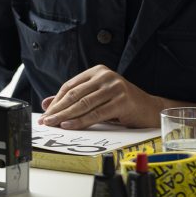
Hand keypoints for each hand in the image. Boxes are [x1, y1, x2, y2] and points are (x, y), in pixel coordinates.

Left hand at [39, 65, 162, 129]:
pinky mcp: (122, 101)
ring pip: (84, 104)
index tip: (45, 112)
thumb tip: (46, 103)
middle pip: (75, 94)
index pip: (70, 86)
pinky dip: (80, 121)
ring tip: (54, 124)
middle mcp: (105, 76)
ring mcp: (114, 87)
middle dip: (58, 109)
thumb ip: (74, 99)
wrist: (151, 109)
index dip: (56, 100)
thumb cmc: (122, 103)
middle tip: (45, 120)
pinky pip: (96, 113)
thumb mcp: (96, 97)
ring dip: (66, 116)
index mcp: (97, 71)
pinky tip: (69, 125)